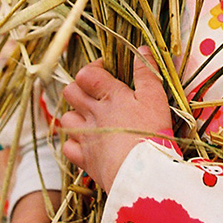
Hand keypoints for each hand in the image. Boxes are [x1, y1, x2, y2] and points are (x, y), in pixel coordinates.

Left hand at [61, 46, 172, 192]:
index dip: (93, 67)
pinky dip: (74, 143)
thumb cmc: (152, 132)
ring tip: (91, 117)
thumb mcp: (156, 97)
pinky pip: (68, 147)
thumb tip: (141, 49)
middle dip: (80, 89)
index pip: (87, 73)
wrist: (142, 173)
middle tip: (97, 93)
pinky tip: (88, 142)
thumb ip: (147, 72)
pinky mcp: (85, 161)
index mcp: (110, 96)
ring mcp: (86, 137)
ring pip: (67, 118)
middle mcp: (93, 114)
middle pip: (70, 92)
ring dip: (76, 116)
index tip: (106, 70)